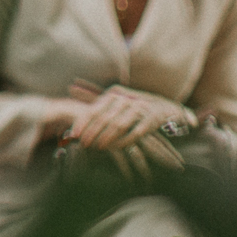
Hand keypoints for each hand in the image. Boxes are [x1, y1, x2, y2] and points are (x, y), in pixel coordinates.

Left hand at [64, 81, 189, 152]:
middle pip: (104, 118)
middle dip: (92, 132)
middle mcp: (126, 99)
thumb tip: (71, 87)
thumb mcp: (114, 98)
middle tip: (83, 144)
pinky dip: (124, 141)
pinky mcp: (151, 120)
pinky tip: (116, 149)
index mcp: (114, 93)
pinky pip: (135, 133)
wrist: (165, 109)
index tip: (73, 134)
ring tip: (97, 147)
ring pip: (119, 125)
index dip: (83, 122)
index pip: (94, 109)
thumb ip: (94, 95)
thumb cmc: (133, 106)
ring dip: (106, 138)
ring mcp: (139, 108)